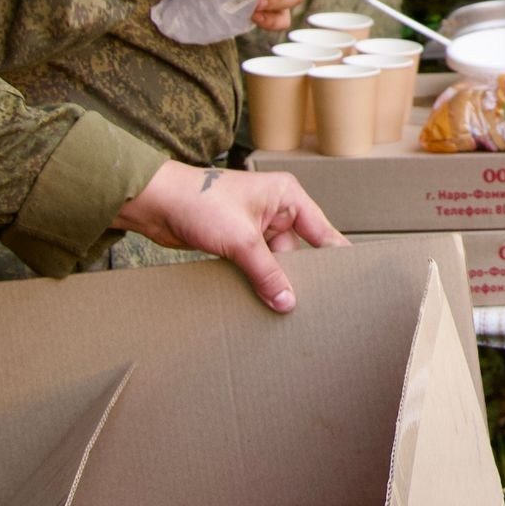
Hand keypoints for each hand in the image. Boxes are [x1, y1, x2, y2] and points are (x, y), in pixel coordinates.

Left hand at [111, 162, 347, 312]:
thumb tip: (287, 302)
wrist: (155, 203)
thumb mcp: (241, 240)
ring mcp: (255, 226)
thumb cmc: (198, 201)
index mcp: (286, 196)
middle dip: (300, 276)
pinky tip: (260, 301)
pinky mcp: (236, 240)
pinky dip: (257, 281)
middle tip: (313, 306)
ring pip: (275, 261)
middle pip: (299, 250)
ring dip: (274, 281)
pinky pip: (256, 265)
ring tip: (283, 309)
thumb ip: (267, 272)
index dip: (335, 254)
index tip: (350, 278)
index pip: (322, 230)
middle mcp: (275, 209)